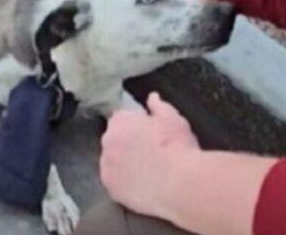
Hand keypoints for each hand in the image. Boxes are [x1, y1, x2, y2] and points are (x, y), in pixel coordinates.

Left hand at [99, 93, 199, 217]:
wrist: (179, 183)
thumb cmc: (177, 146)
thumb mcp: (172, 119)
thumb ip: (159, 106)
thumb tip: (152, 97)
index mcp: (119, 121)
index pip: (121, 119)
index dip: (136, 127)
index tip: (149, 134)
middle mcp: (107, 141)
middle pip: (114, 141)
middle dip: (127, 145)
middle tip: (149, 154)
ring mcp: (106, 166)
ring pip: (113, 163)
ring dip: (124, 165)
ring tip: (147, 172)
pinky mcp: (111, 188)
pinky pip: (115, 184)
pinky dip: (125, 185)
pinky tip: (142, 186)